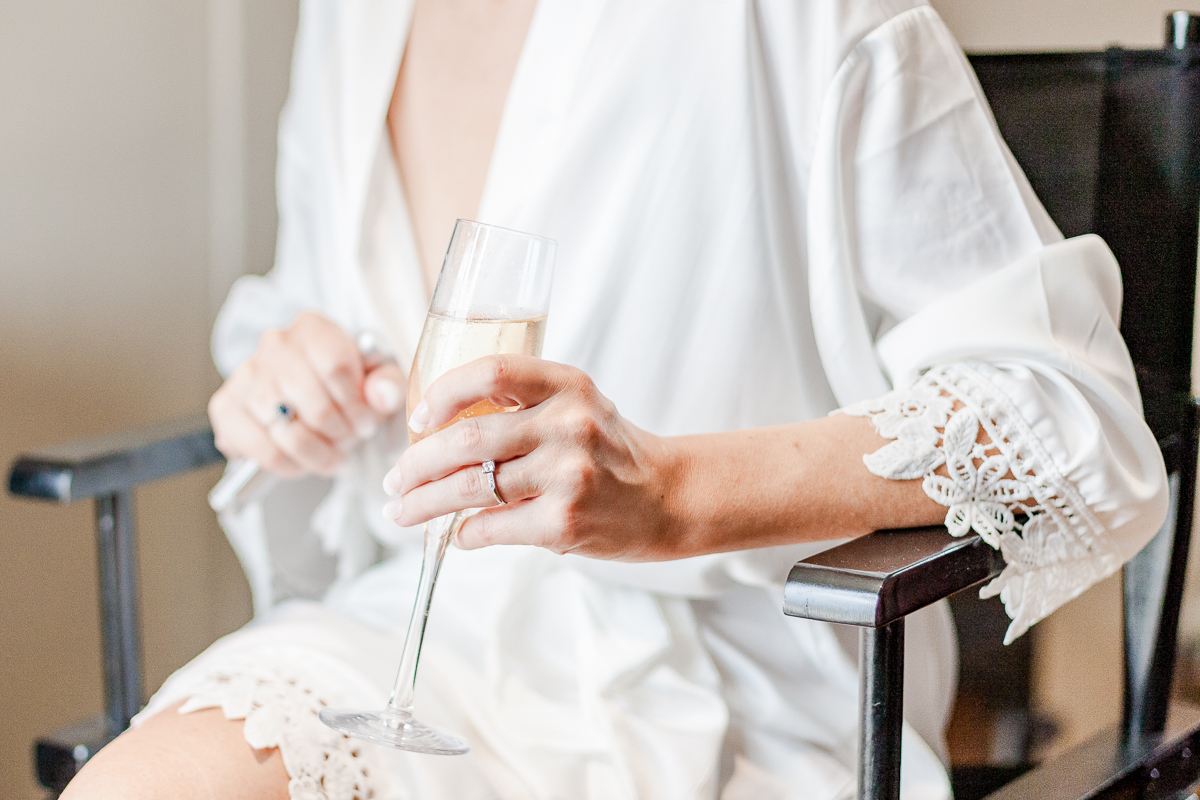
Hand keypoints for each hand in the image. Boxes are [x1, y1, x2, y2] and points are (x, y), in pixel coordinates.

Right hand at [209, 311, 407, 476]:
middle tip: (350, 440)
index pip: (337, 369)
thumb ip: (388, 383)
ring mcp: (246, 376)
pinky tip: (305, 462)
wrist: (303, 391)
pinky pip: (263, 451)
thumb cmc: (345, 382)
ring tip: (333, 456)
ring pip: (290, 433)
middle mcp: (275, 346)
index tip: (367, 422)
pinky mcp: (226, 407)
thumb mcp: (377, 376)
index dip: (358, 406)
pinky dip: (290, 465)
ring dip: (319, 454)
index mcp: (313, 329)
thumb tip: (381, 396)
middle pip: (316, 406)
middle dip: (341, 434)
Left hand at [384, 355, 677, 559]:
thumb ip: (521, 404)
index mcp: (568, 385)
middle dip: (415, 465)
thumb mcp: (579, 406)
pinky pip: (491, 528)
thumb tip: (438, 430)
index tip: (417, 417)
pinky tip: (456, 535)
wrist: (672, 498)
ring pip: (469, 489)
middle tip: (393, 481)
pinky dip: (464, 534)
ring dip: (423, 504)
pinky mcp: (564, 523)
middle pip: (466, 440)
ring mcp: (567, 476)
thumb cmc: (612, 451)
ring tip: (403, 512)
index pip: (491, 371)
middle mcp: (569, 425)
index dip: (443, 392)